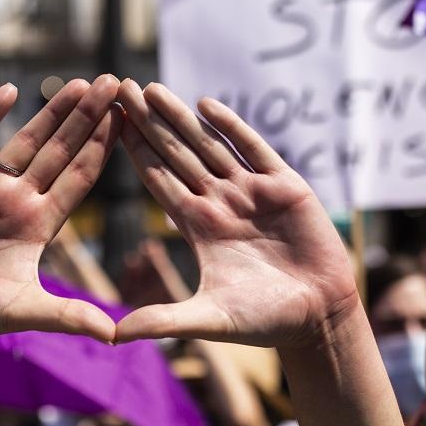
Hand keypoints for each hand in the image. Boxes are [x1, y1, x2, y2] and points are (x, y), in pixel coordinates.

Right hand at [0, 77, 122, 350]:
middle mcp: (18, 201)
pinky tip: (9, 91)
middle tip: (116, 83)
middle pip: (61, 151)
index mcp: (40, 225)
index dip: (103, 148)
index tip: (127, 119)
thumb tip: (114, 336)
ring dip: (51, 112)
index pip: (80, 178)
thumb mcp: (25, 311)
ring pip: (25, 142)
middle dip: (87, 118)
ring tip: (80, 83)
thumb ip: (68, 316)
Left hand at [113, 81, 356, 347]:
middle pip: (177, 154)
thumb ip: (162, 321)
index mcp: (199, 227)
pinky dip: (233, 127)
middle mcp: (220, 203)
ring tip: (151, 89)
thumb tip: (111, 336)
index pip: (159, 181)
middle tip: (119, 88)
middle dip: (149, 123)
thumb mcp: (207, 320)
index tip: (107, 125)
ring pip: (209, 145)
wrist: (317, 317)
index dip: (134, 153)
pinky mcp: (285, 187)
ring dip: (180, 118)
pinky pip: (255, 150)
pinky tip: (207, 106)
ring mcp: (251, 192)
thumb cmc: (263, 321)